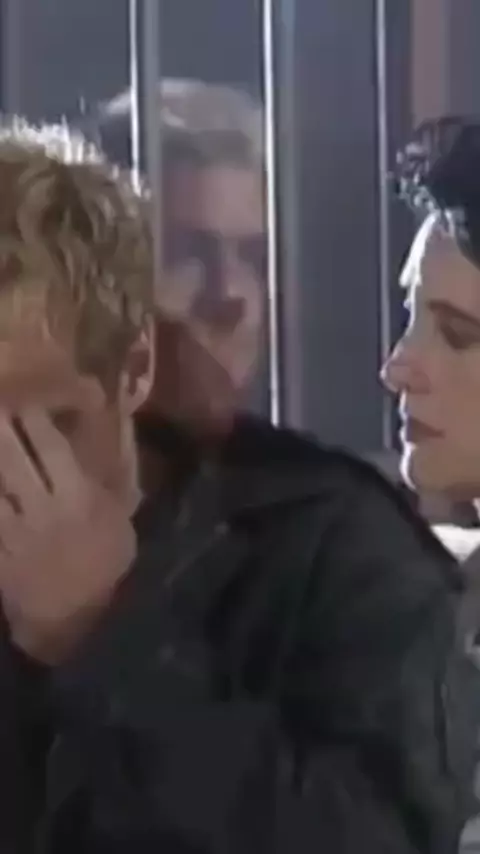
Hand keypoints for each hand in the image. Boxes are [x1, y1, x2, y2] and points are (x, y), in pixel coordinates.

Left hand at [0, 411, 135, 662]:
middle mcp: (43, 508)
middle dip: (0, 426)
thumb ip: (113, 483)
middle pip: (12, 457)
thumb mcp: (123, 523)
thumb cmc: (106, 566)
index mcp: (78, 497)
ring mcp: (15, 531)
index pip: (49, 445)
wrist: (79, 622)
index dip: (33, 416)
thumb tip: (112, 442)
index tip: (23, 396)